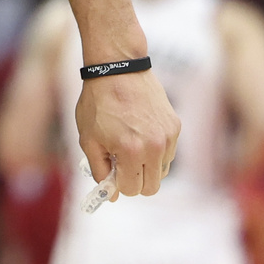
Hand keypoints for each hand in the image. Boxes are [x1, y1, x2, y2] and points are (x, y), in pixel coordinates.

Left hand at [73, 68, 180, 196]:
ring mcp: (168, 136)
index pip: (130, 190)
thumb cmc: (98, 102)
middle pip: (151, 187)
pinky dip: (156, 152)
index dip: (118, 184)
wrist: (118, 68)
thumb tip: (112, 195)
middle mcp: (154, 147)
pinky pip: (168, 153)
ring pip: (161, 171)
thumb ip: (100, 170)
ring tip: (131, 147)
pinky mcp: (175, 126)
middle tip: (121, 165)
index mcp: (130, 151)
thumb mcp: (88, 138)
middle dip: (134, 181)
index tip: (111, 171)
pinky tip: (141, 133)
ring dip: (146, 167)